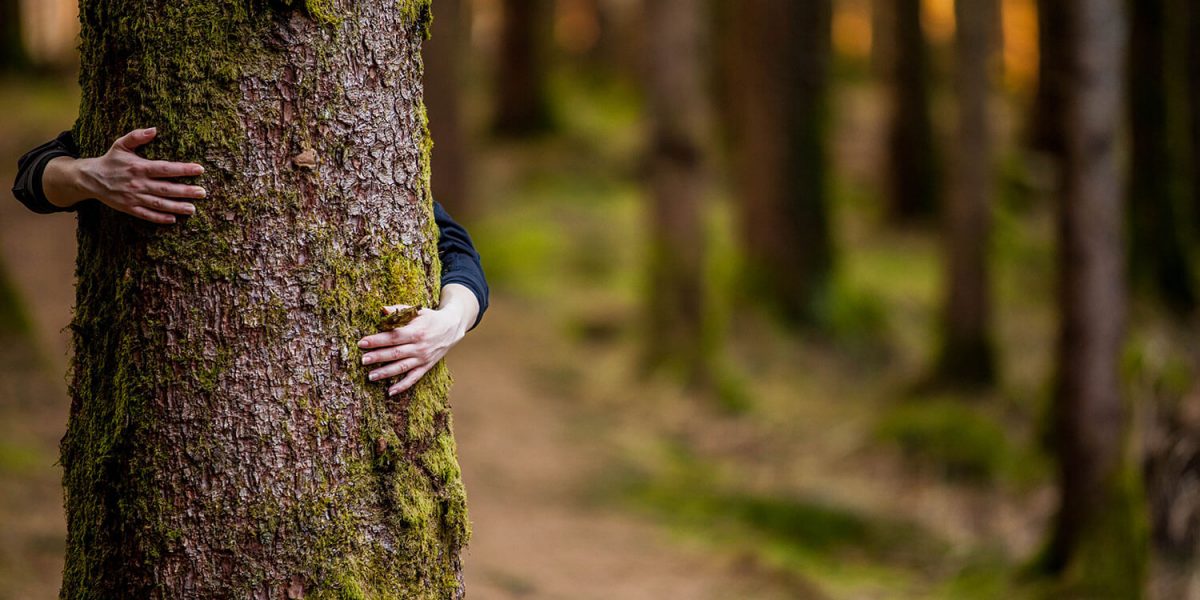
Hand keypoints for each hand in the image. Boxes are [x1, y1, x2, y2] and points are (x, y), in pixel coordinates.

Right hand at [43, 127, 206, 223]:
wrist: (89, 178)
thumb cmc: (110, 160)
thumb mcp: (121, 145)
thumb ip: (137, 136)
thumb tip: (154, 129)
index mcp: (139, 167)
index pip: (165, 168)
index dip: (183, 169)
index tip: (200, 169)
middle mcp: (138, 183)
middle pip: (166, 188)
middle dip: (185, 191)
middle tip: (202, 193)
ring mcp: (133, 197)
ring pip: (159, 203)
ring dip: (176, 207)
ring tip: (193, 209)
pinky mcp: (129, 208)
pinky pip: (146, 215)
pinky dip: (159, 218)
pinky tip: (173, 219)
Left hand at [356, 284, 479, 395]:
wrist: (452, 328)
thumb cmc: (431, 318)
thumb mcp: (417, 311)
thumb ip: (399, 310)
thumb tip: (382, 310)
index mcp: (416, 332)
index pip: (393, 337)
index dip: (377, 340)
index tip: (362, 343)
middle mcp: (419, 347)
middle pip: (395, 353)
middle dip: (378, 357)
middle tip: (363, 360)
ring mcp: (423, 358)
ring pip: (402, 367)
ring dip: (386, 373)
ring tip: (370, 376)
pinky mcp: (426, 366)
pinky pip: (413, 378)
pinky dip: (402, 386)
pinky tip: (390, 392)